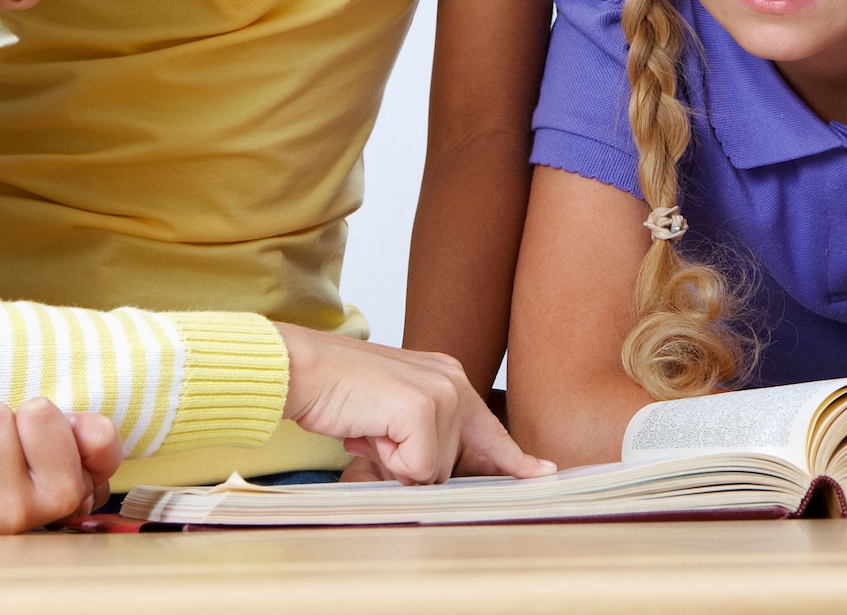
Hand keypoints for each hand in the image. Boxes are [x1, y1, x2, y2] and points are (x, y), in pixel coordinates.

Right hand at [276, 325, 554, 485]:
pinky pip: (417, 467)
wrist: (302, 369)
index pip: (490, 430)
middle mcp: (453, 380)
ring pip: (433, 470)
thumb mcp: (391, 418)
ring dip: (396, 463)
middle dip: (411, 466)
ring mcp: (442, 393)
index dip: (515, 460)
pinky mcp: (423, 408)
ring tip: (370, 428)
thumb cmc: (338, 395)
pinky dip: (389, 461)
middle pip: (452, 463)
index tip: (544, 474)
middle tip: (376, 433)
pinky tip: (370, 430)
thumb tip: (433, 477)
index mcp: (448, 377)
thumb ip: (422, 440)